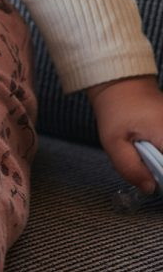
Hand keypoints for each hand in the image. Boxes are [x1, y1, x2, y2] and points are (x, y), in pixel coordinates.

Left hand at [87, 75, 162, 192]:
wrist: (119, 83)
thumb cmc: (116, 108)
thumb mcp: (113, 141)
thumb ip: (130, 168)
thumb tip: (150, 188)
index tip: (153, 179)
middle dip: (159, 170)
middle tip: (145, 164)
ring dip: (160, 161)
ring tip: (145, 151)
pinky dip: (160, 151)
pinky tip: (150, 146)